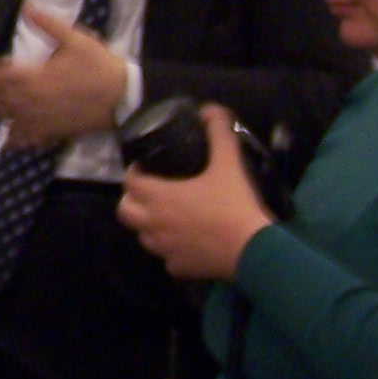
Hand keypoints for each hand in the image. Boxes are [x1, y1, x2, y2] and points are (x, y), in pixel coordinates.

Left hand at [0, 5, 129, 148]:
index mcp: (30, 76)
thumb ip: (46, 23)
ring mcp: (39, 120)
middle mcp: (28, 101)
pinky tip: (10, 140)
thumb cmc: (97, 66)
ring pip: (6, 120)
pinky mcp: (51, 133)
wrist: (122, 98)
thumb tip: (26, 6)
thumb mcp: (74, 38)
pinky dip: (16, 140)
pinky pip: (27, 140)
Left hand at [116, 104, 274, 280]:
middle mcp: (153, 224)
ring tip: (168, 216)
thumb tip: (210, 109)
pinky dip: (171, 250)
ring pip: (143, 236)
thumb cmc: (234, 203)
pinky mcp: (179, 269)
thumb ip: (218, 132)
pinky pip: (166, 258)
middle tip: (152, 191)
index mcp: (158, 196)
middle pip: (125, 211)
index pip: (129, 181)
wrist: (252, 249)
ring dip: (149, 225)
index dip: (135, 171)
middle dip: (132, 200)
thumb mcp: (228, 162)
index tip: (147, 167)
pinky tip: (188, 242)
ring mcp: (164, 249)